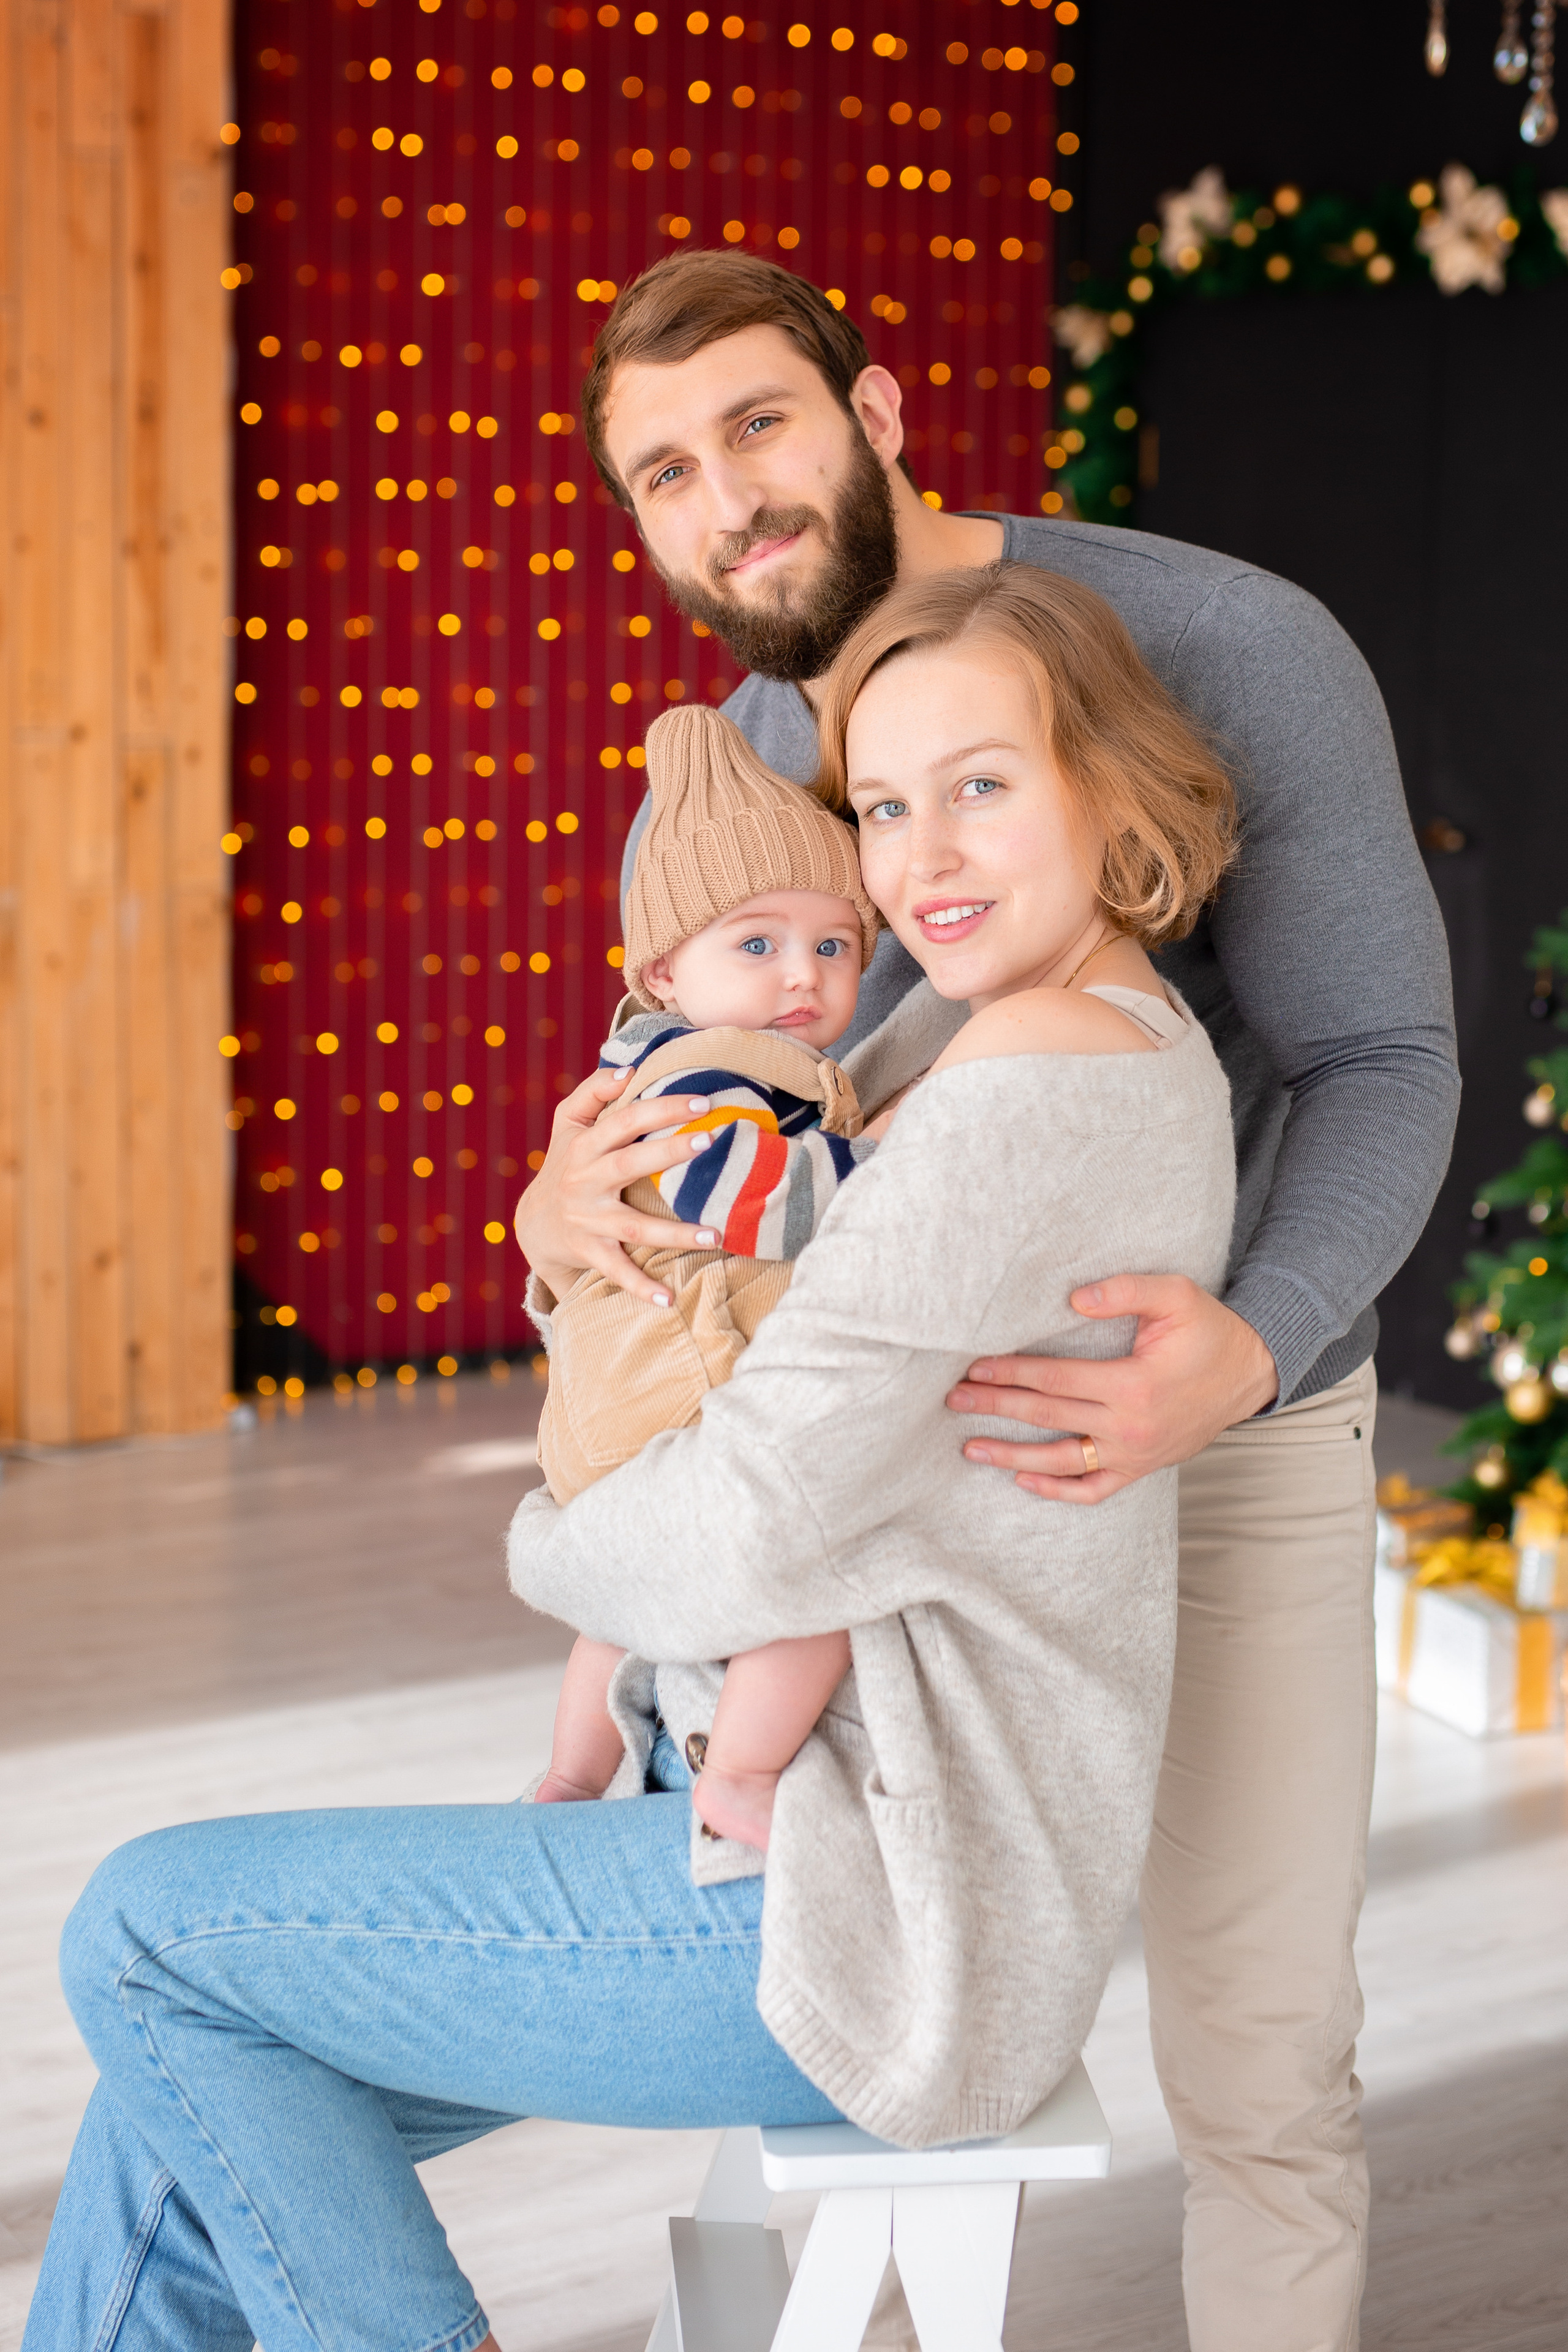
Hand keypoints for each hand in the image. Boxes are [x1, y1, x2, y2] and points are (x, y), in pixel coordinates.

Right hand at [513, 1067, 722, 1306]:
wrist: (534, 1224)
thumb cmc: (564, 1162)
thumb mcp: (567, 1122)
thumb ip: (594, 1091)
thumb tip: (630, 1067)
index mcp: (585, 1145)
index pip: (625, 1120)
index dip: (660, 1108)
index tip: (702, 1102)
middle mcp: (586, 1181)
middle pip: (630, 1164)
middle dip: (669, 1152)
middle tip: (711, 1140)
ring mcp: (589, 1221)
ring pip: (635, 1227)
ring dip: (675, 1233)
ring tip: (716, 1233)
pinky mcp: (591, 1252)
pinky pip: (618, 1272)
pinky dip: (641, 1288)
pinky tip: (669, 1299)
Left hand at [947, 1274, 1278, 1502]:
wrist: (1251, 1374)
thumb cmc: (1209, 1330)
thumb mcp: (1176, 1295)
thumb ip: (1126, 1290)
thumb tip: (1074, 1298)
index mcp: (1133, 1385)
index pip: (1053, 1379)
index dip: (1010, 1372)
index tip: (974, 1366)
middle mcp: (1129, 1427)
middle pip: (1046, 1417)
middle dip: (996, 1407)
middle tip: (953, 1400)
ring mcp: (1134, 1454)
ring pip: (1061, 1461)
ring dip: (1011, 1456)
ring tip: (971, 1448)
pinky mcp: (1141, 1468)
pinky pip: (1093, 1489)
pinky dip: (1058, 1490)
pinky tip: (1025, 1480)